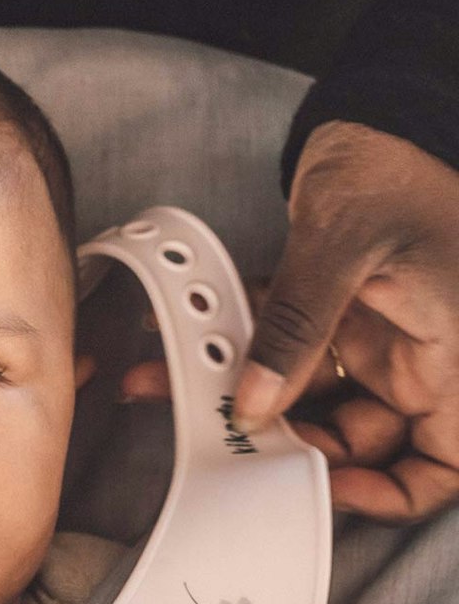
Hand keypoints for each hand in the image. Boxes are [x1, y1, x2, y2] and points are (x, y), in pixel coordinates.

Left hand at [123, 122, 458, 521]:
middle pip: (363, 443)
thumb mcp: (347, 245)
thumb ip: (298, 328)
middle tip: (228, 443)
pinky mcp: (335, 319)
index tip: (329, 489)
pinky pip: (285, 355)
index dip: (394, 493)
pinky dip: (236, 354)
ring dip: (244, 400)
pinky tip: (178, 351)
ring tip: (174, 390)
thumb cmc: (394, 162)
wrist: (380, 110)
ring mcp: (375, 340)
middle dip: (291, 447)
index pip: (446, 463)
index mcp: (456, 355)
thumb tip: (254, 405)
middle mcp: (418, 358)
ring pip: (310, 401)